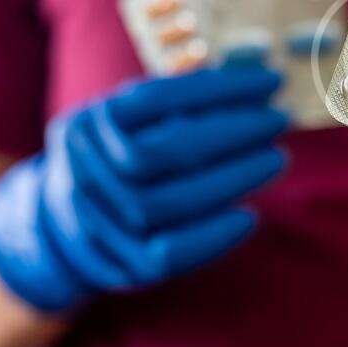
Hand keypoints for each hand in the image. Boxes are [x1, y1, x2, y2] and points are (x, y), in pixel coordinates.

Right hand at [0, 64, 287, 312]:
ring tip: (276, 158)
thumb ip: (184, 101)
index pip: (157, 99)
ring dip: (233, 179)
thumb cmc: (123, 160)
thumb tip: (256, 83)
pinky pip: (170, 254)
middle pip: (166, 150)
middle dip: (234, 131)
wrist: (67, 232)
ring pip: (170, 203)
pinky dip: (214, 236)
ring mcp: (97, 222)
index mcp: (87, 125)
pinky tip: (249, 216)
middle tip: (280, 119)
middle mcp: (84, 172)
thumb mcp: (134, 122)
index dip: (220, 88)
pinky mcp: (121, 265)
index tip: (271, 81)